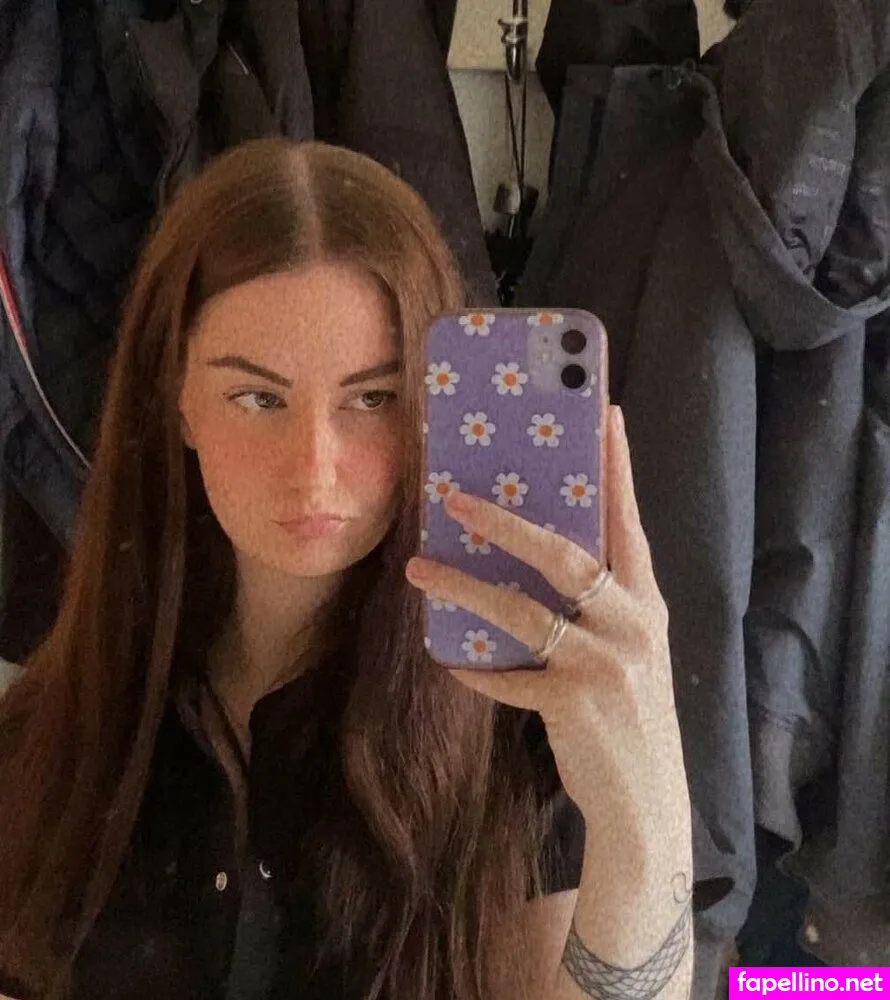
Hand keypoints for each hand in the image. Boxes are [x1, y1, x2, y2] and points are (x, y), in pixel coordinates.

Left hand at [405, 405, 690, 889]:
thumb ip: (597, 607)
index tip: (604, 415)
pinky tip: (450, 661)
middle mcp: (632, 623)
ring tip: (419, 569)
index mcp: (645, 602)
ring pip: (522, 610)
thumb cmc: (631, 715)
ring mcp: (606, 663)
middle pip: (564, 554)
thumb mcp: (628, 650)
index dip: (617, 469)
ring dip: (464, 587)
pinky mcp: (575, 703)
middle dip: (506, 522)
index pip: (629, 521)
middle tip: (453, 497)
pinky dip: (477, 668)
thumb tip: (532, 560)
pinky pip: (509, 676)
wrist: (648, 804)